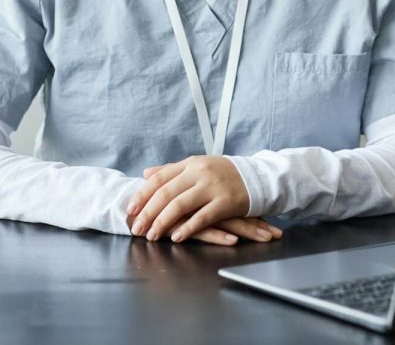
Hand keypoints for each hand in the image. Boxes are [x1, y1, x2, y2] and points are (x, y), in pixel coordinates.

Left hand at [126, 156, 280, 243]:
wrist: (258, 176)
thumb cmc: (224, 174)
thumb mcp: (198, 166)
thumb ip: (171, 170)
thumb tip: (146, 173)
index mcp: (191, 164)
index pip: (160, 178)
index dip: (142, 194)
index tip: (130, 210)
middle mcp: (200, 172)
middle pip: (166, 192)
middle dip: (148, 212)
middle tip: (135, 228)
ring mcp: (213, 186)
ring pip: (180, 204)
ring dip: (162, 222)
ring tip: (151, 235)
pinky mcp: (226, 202)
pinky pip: (202, 217)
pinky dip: (187, 228)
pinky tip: (176, 237)